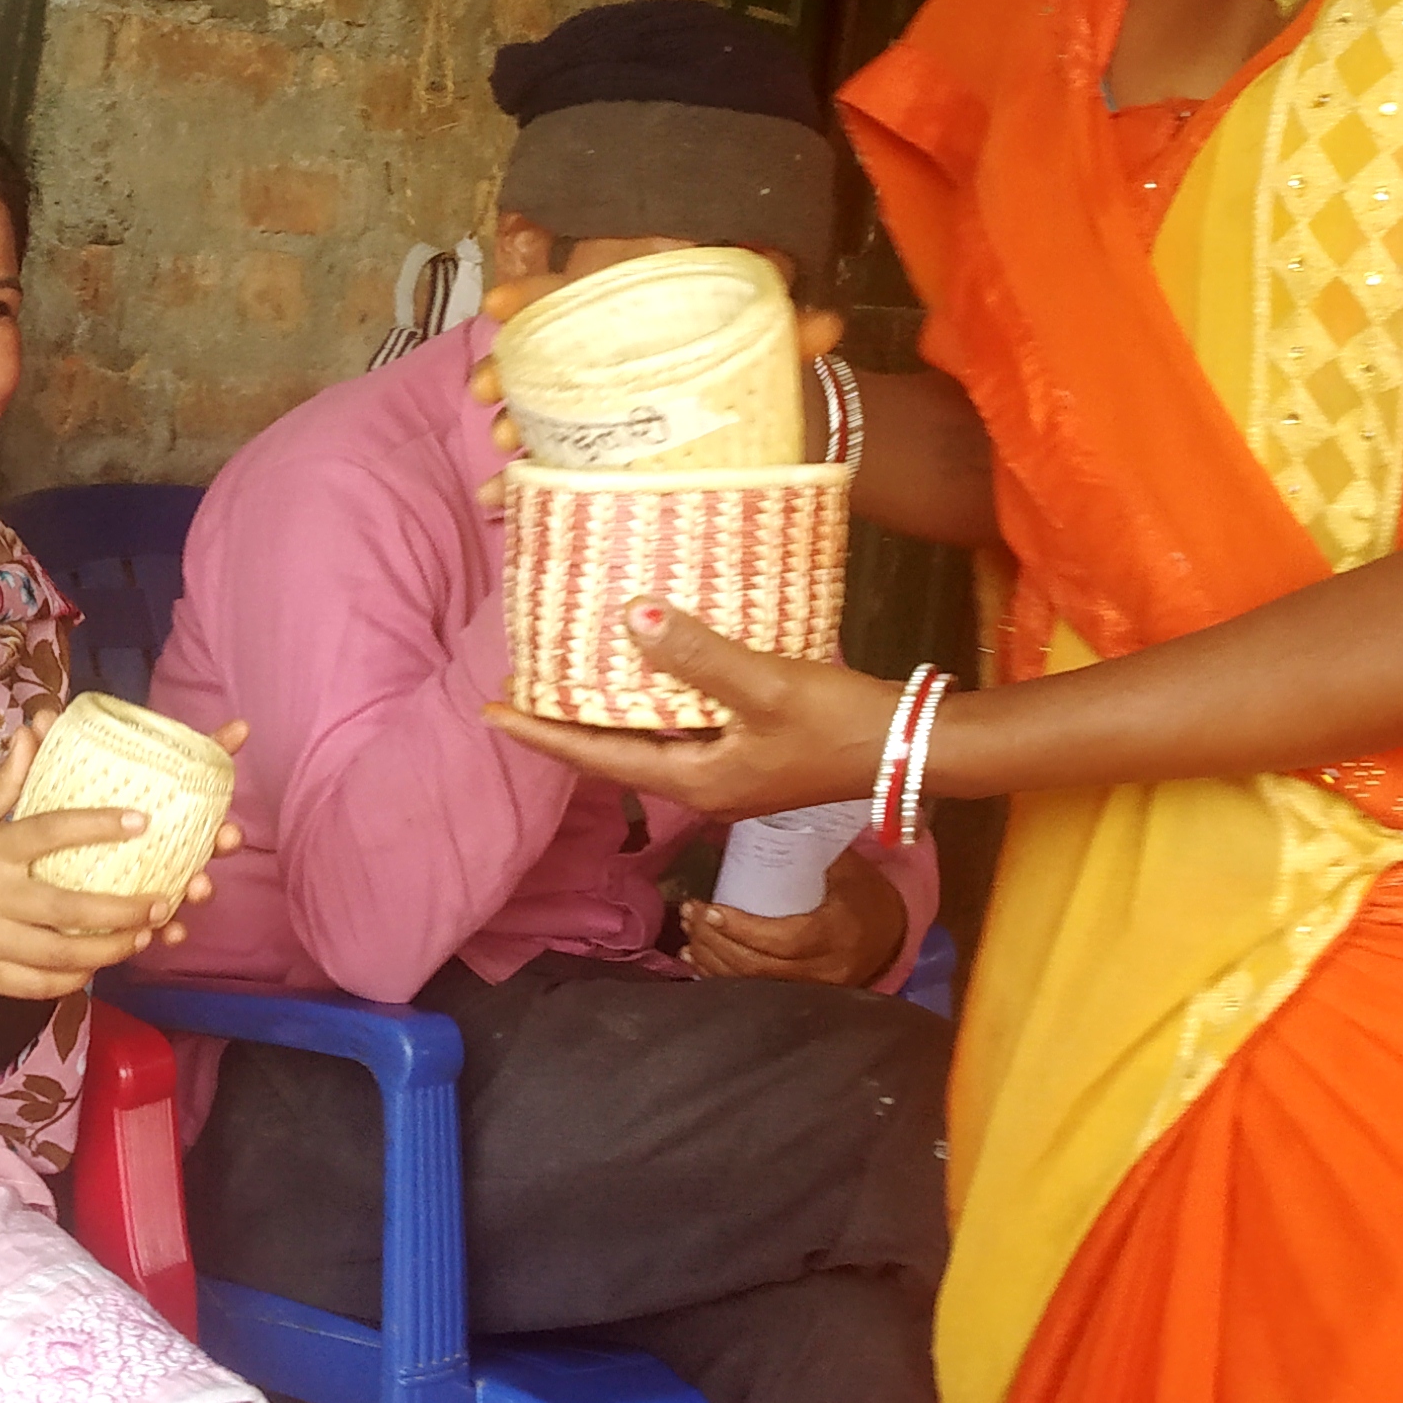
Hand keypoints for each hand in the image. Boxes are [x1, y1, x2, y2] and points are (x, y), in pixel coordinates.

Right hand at [0, 719, 240, 999]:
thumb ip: (3, 785)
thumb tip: (33, 734)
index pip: (50, 833)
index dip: (99, 827)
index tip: (142, 822)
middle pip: (70, 908)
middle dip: (123, 910)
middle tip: (163, 900)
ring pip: (63, 956)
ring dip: (110, 950)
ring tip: (143, 937)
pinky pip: (40, 985)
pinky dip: (74, 979)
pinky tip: (97, 967)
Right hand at [466, 275, 848, 509]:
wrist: (778, 426)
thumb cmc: (767, 375)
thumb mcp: (776, 352)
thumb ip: (793, 335)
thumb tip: (829, 324)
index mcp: (642, 319)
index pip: (577, 294)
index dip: (534, 293)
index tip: (498, 305)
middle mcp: (607, 358)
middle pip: (540, 353)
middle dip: (505, 367)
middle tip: (487, 390)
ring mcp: (598, 409)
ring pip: (537, 408)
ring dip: (512, 423)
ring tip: (504, 445)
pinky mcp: (601, 455)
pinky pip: (551, 462)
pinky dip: (521, 483)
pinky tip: (499, 501)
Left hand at [482, 604, 898, 819]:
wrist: (911, 747)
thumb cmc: (838, 723)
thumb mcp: (764, 685)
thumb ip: (698, 654)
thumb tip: (630, 615)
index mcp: (692, 781)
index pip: (594, 760)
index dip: (541, 735)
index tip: (491, 712)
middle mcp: (700, 786)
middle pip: (611, 756)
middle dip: (564, 724)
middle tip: (519, 686)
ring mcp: (726, 774)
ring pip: (645, 743)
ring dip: (604, 714)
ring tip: (566, 677)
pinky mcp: (749, 755)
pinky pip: (678, 731)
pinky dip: (649, 705)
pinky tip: (645, 674)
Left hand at [684, 844, 905, 987]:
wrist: (891, 931)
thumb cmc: (863, 891)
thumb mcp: (844, 865)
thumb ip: (806, 848)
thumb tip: (750, 815)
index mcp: (840, 932)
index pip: (785, 940)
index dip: (743, 930)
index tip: (710, 909)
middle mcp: (829, 969)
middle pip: (761, 967)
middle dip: (716, 943)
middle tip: (690, 915)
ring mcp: (817, 990)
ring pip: (754, 984)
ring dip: (713, 961)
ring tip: (689, 932)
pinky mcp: (804, 998)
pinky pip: (756, 994)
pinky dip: (722, 977)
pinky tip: (699, 960)